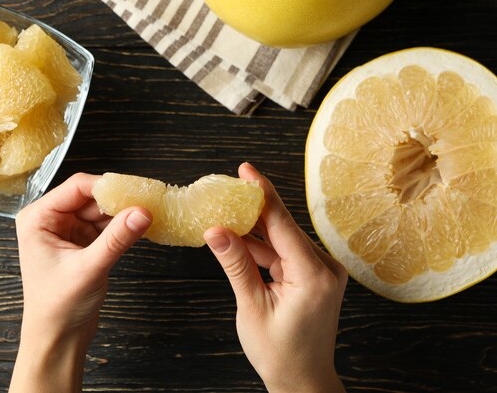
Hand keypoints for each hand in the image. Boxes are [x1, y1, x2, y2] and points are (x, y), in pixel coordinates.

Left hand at [9, 173, 151, 392]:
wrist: (58, 339)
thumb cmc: (57, 308)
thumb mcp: (89, 268)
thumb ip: (117, 239)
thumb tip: (142, 212)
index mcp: (39, 218)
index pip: (77, 187)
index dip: (107, 185)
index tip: (135, 189)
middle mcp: (51, 220)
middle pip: (91, 197)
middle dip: (119, 200)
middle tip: (148, 200)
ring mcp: (69, 231)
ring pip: (102, 211)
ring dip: (123, 213)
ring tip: (149, 213)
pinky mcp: (84, 244)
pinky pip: (107, 226)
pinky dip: (123, 226)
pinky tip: (141, 226)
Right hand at [204, 163, 346, 392]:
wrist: (303, 380)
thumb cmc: (280, 352)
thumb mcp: (252, 307)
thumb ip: (236, 264)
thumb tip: (216, 231)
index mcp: (313, 275)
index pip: (283, 224)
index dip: (262, 194)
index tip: (246, 169)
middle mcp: (324, 267)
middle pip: (283, 227)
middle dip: (254, 208)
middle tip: (227, 189)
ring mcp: (322, 271)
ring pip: (282, 239)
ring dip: (255, 230)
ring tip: (225, 215)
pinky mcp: (314, 275)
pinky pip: (285, 253)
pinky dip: (263, 248)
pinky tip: (238, 239)